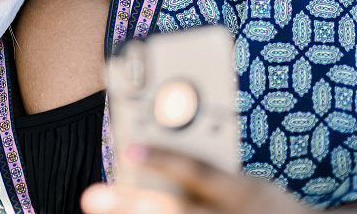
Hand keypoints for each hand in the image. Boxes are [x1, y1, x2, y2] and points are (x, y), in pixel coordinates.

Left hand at [81, 145, 314, 213]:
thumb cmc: (264, 209)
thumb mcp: (248, 186)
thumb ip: (210, 174)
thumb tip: (157, 156)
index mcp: (244, 194)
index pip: (200, 173)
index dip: (165, 160)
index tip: (129, 149)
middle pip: (178, 213)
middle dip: (132, 205)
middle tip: (92, 197)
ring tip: (100, 210)